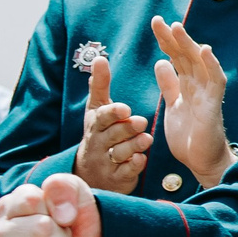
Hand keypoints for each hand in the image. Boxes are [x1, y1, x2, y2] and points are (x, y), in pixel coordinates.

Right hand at [72, 56, 151, 194]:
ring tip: (146, 139)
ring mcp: (107, 162)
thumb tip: (99, 58)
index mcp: (96, 125)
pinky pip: (125, 172)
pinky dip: (133, 166)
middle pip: (113, 135)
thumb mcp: (96, 110)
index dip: (113, 113)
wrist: (91, 173)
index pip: (102, 117)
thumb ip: (100, 85)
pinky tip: (141, 159)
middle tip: (141, 122)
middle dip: (126, 128)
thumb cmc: (99, 134)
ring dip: (134, 146)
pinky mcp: (117, 178)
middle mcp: (99, 143)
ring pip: (120, 153)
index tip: (125, 108)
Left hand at [150, 15, 233, 184]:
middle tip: (157, 20)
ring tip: (176, 28)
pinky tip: (205, 51)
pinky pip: (215, 82)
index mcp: (186, 85)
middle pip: (185, 55)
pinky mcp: (214, 106)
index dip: (166, 40)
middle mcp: (198, 85)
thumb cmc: (190, 137)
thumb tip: (160, 63)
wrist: (202, 162)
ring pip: (199, 64)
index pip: (176, 57)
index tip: (155, 24)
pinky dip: (212, 66)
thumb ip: (168, 86)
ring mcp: (207, 94)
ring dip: (189, 45)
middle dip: (172, 37)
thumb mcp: (172, 106)